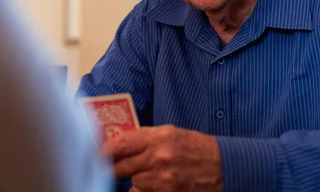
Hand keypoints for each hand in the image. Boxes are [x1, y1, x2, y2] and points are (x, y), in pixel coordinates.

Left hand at [102, 125, 221, 191]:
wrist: (224, 165)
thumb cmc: (195, 147)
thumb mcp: (171, 133)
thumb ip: (145, 138)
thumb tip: (118, 144)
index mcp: (159, 137)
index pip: (120, 144)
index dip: (104, 150)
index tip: (96, 153)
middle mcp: (159, 157)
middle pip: (120, 166)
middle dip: (114, 168)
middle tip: (112, 168)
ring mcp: (163, 178)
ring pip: (133, 183)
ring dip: (136, 181)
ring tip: (151, 174)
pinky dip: (147, 191)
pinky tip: (158, 184)